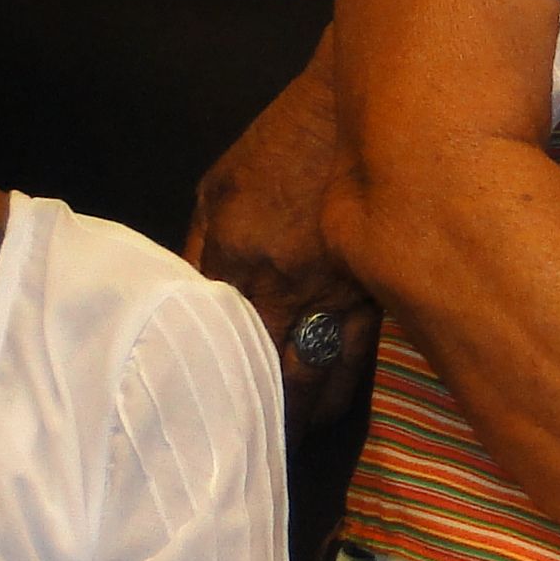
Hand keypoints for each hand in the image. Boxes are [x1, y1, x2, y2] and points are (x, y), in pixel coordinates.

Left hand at [184, 52, 373, 434]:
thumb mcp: (217, 185)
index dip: (200, 380)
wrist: (366, 112)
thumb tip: (184, 300)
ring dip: (296, 420)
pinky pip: (353, 366)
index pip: (209, 338)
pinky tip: (324, 411)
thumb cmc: (282, 143)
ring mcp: (335, 295)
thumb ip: (198, 246)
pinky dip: (337, 395)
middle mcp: (283, 284)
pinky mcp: (375, 298)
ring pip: (314, 384)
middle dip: (251, 419)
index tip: (191, 413)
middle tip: (235, 448)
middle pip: (262, 377)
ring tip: (279, 444)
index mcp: (235, 253)